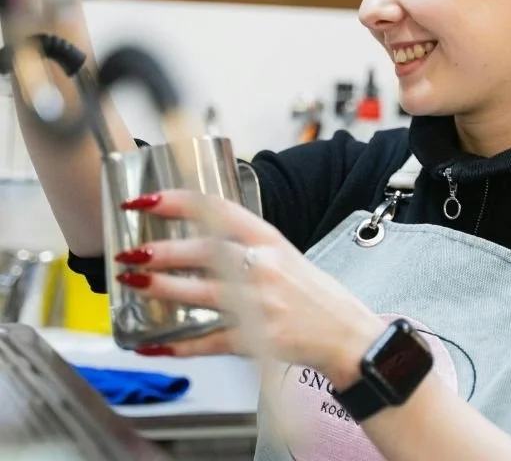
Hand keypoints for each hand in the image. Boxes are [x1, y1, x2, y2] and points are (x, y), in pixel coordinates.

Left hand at [115, 190, 385, 387]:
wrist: (344, 333)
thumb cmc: (312, 293)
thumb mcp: (284, 253)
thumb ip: (245, 244)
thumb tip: (199, 238)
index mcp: (269, 239)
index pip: (218, 210)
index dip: (178, 202)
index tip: (148, 200)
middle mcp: (263, 266)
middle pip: (204, 251)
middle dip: (161, 251)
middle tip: (131, 252)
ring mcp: (259, 304)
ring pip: (200, 293)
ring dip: (161, 289)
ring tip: (133, 283)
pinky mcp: (255, 339)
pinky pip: (207, 342)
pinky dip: (176, 345)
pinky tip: (152, 343)